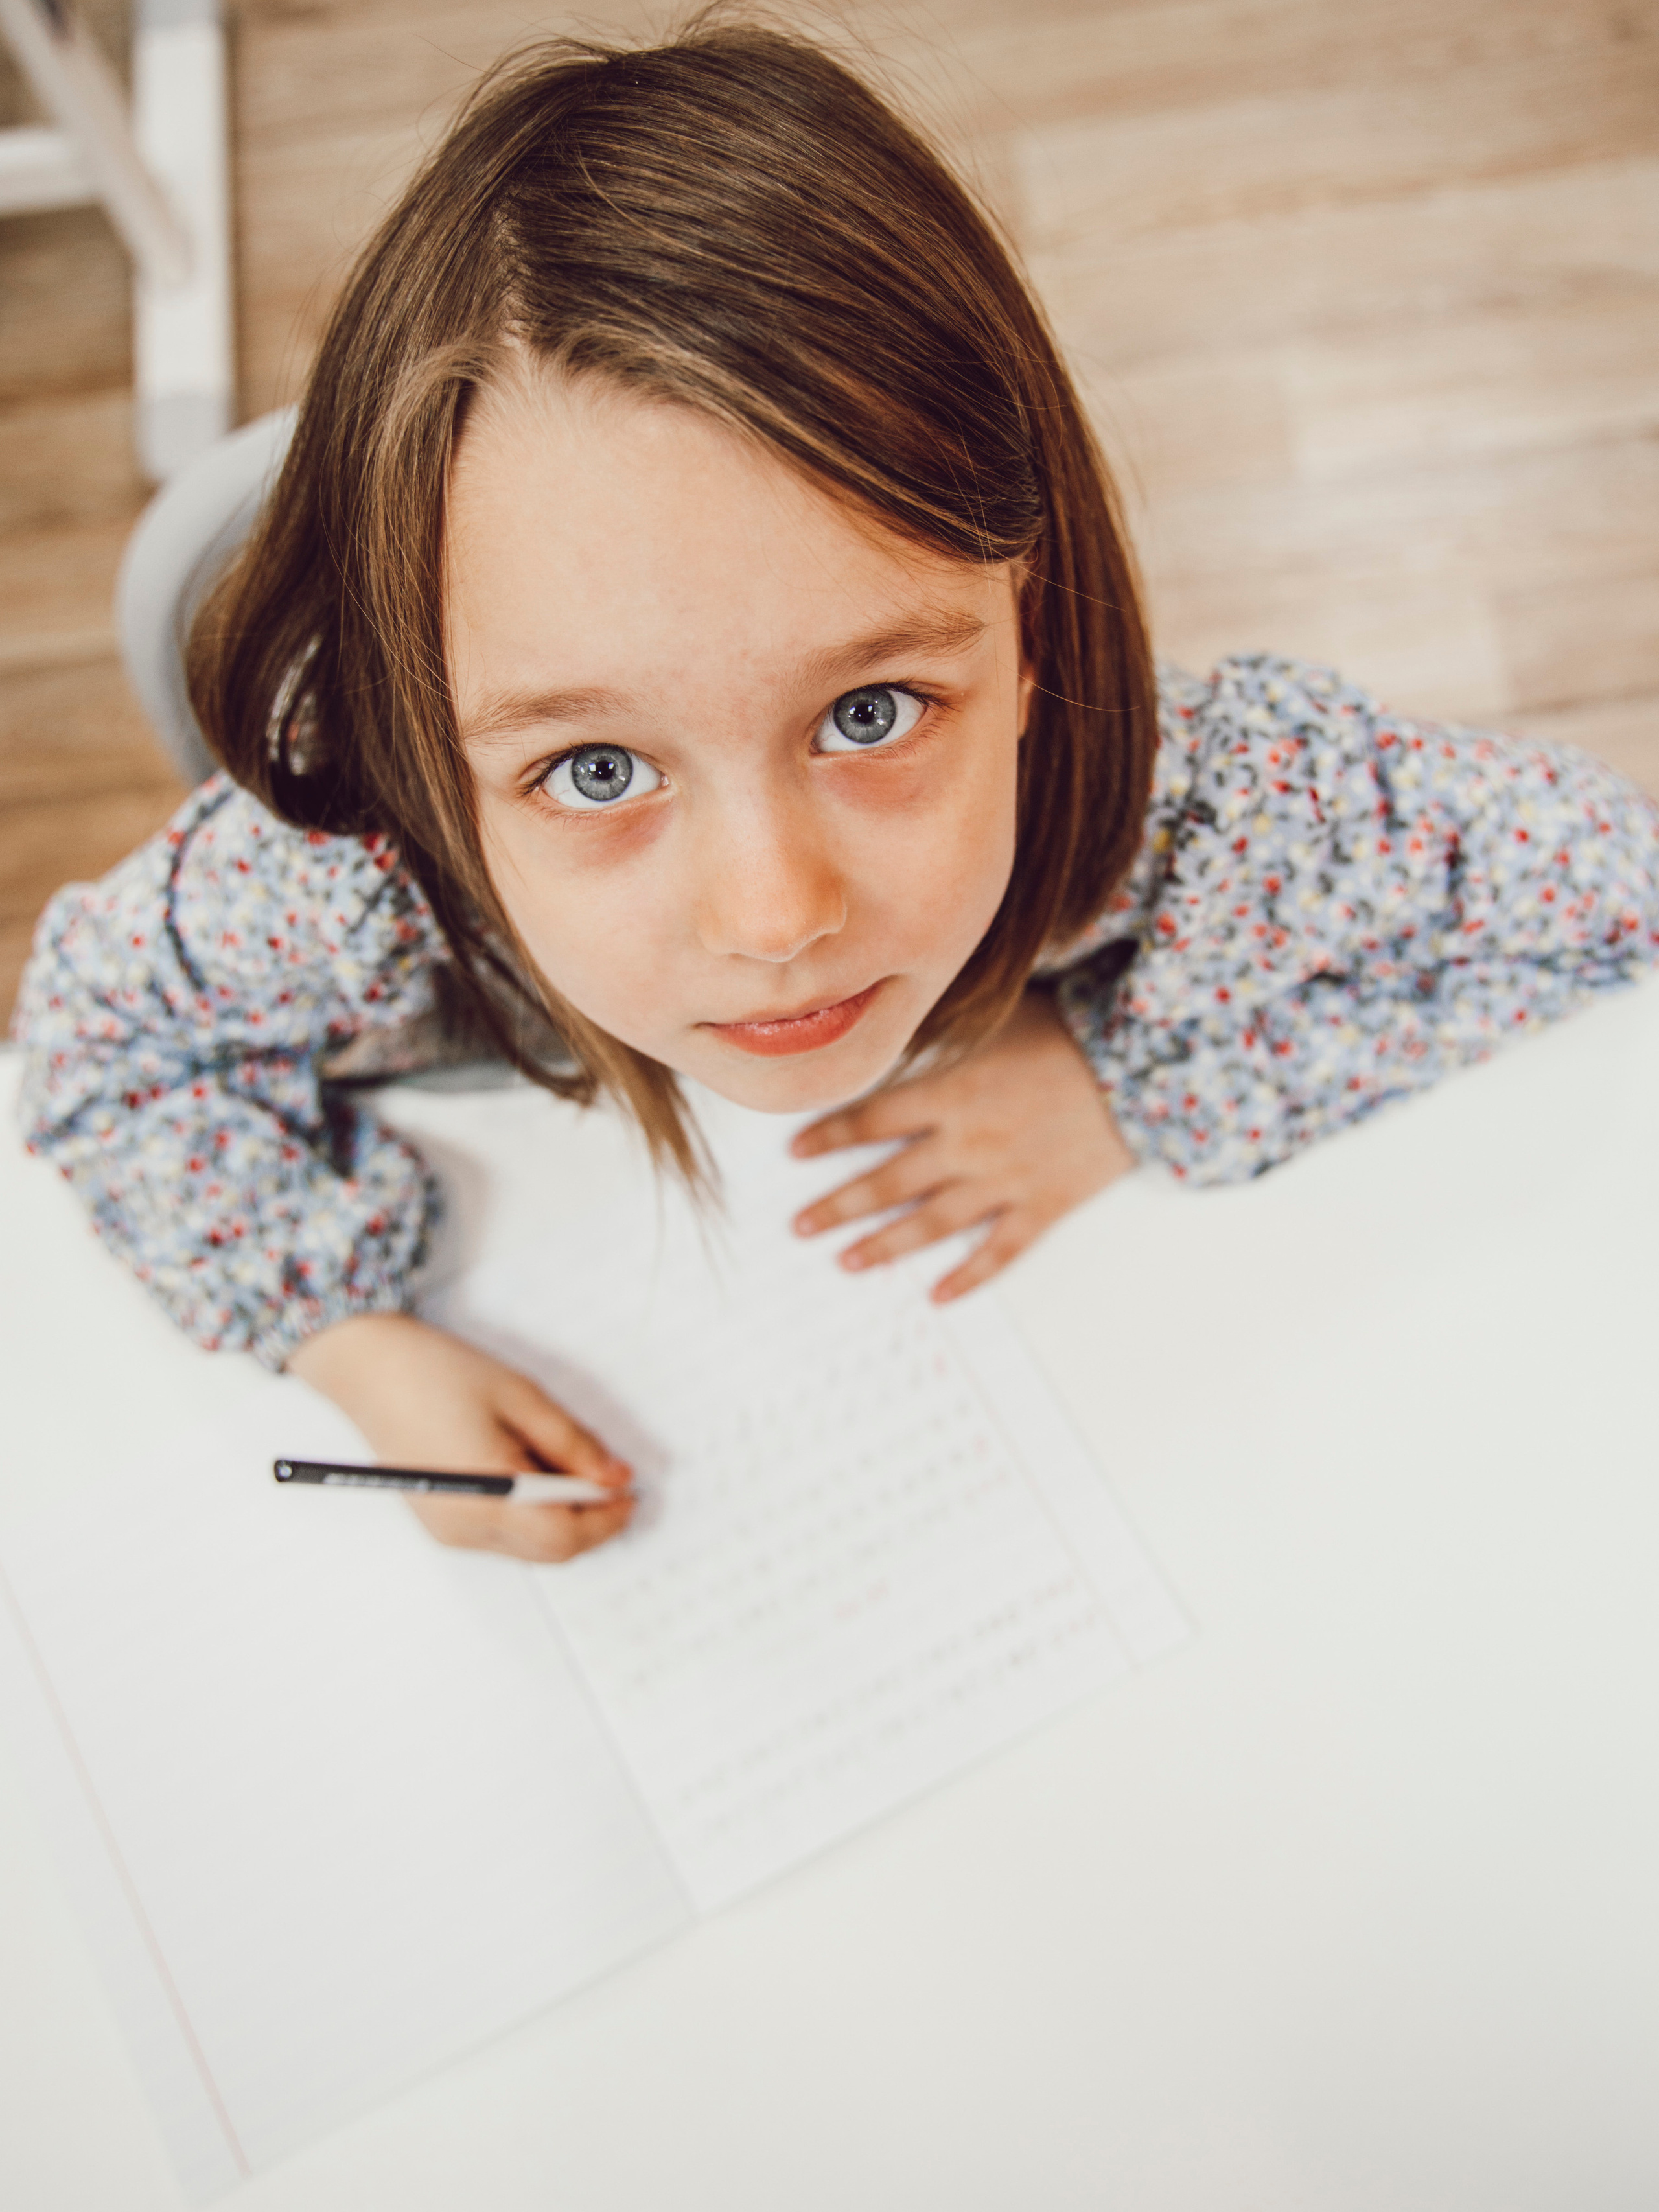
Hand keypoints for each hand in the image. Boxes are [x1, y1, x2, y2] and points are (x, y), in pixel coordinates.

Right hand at [287, 1313, 634, 1561]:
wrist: (369, 1368)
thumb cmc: (439, 1373)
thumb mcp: (521, 1397)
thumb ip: (573, 1444)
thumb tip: (615, 1477)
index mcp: (487, 1496)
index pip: (565, 1537)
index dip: (607, 1518)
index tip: (629, 1490)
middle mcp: (463, 1528)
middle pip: (549, 1551)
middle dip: (589, 1521)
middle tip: (607, 1477)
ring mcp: (447, 1531)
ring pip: (527, 1547)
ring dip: (560, 1518)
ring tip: (565, 1464)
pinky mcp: (439, 1523)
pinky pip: (501, 1535)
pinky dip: (530, 1515)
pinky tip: (531, 1470)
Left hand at [790, 987, 1134, 1300]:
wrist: (1142, 1066)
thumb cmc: (1070, 1030)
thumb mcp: (997, 1018)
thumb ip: (944, 1036)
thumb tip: (892, 1035)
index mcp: (950, 1093)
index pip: (870, 1121)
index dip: (829, 1137)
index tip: (794, 1152)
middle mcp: (967, 1143)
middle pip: (887, 1181)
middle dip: (838, 1204)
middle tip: (799, 1226)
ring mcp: (1004, 1180)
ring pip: (930, 1222)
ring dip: (883, 1245)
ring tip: (845, 1262)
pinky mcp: (1042, 1205)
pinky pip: (998, 1251)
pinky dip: (968, 1276)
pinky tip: (937, 1297)